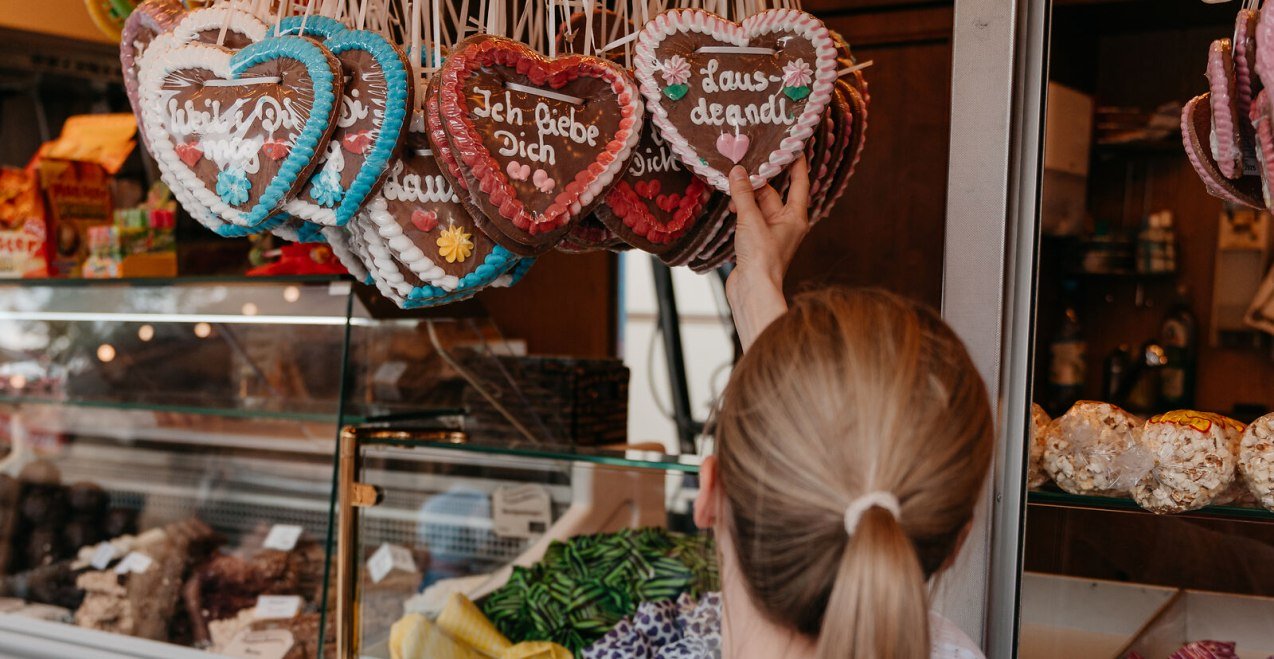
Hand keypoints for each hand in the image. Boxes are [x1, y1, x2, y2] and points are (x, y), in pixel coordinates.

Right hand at [724, 156, 810, 349]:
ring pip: (758, 205)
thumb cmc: (761, 258)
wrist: (753, 291)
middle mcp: (786, 223)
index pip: (799, 182)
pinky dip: (740, 209)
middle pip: (773, 193)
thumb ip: (744, 194)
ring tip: (731, 180)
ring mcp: (770, 233)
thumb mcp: (751, 220)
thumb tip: (738, 171)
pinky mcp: (756, 242)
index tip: (791, 144)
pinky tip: (729, 203)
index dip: (796, 163)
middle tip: (745, 160)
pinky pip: (749, 218)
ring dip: (746, 195)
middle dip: (759, 179)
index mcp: (795, 217)